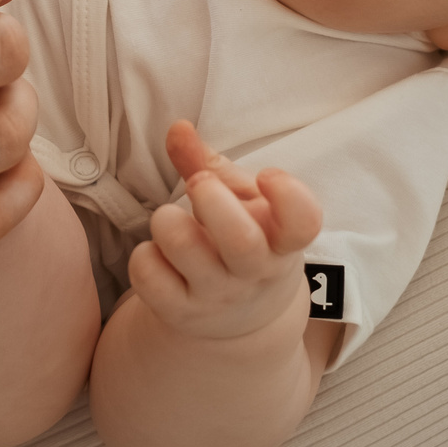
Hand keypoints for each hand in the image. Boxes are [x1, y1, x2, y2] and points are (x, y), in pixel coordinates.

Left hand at [127, 120, 323, 341]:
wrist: (242, 319)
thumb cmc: (242, 238)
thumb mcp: (240, 203)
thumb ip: (210, 164)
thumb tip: (178, 127)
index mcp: (281, 241)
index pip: (303, 223)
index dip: (289, 194)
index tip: (268, 175)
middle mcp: (254, 272)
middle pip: (240, 241)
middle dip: (212, 200)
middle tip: (198, 183)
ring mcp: (217, 296)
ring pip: (187, 252)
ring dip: (168, 222)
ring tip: (167, 218)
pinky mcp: (181, 313)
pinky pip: (150, 279)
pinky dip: (143, 257)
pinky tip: (155, 253)